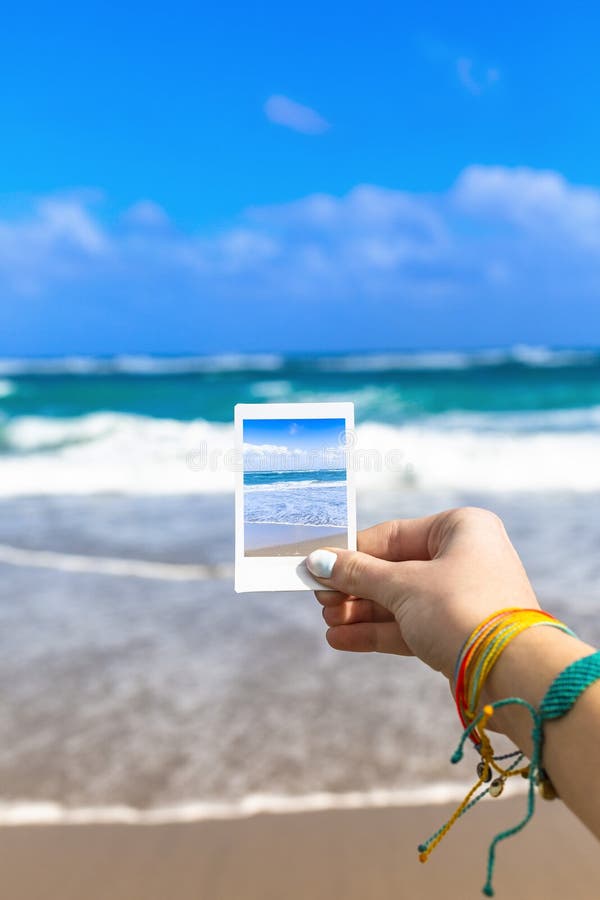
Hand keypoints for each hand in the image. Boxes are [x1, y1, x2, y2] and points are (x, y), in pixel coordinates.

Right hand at [309, 507, 538, 680]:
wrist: (514, 673)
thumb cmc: (460, 609)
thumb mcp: (403, 585)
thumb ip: (358, 573)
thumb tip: (319, 561)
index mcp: (460, 528)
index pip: (393, 535)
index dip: (352, 552)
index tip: (317, 566)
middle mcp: (464, 557)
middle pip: (394, 569)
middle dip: (355, 588)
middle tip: (319, 601)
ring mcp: (462, 596)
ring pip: (400, 600)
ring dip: (361, 612)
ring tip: (328, 623)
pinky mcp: (457, 632)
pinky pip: (409, 625)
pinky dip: (377, 631)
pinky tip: (342, 639)